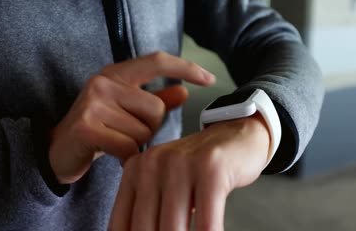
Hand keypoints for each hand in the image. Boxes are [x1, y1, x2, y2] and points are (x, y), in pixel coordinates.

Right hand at [49, 52, 215, 183]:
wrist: (58, 150)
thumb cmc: (97, 128)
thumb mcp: (125, 109)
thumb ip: (154, 100)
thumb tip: (184, 93)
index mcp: (115, 73)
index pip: (156, 61)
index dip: (185, 68)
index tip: (209, 78)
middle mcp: (103, 82)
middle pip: (156, 109)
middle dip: (149, 128)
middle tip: (127, 133)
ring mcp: (93, 102)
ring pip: (143, 131)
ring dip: (136, 144)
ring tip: (115, 142)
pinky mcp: (87, 126)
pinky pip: (128, 147)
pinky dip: (126, 158)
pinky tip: (113, 156)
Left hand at [108, 113, 270, 230]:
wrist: (234, 134)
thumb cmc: (198, 169)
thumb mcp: (165, 185)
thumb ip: (148, 212)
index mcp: (134, 171)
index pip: (121, 225)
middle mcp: (152, 164)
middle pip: (146, 230)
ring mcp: (180, 164)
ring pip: (173, 229)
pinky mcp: (210, 168)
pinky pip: (206, 221)